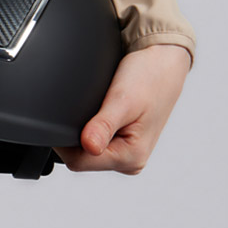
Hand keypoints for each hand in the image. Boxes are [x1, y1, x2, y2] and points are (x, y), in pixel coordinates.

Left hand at [53, 42, 191, 174]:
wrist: (162, 66)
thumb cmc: (149, 78)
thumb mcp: (124, 100)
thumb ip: (104, 125)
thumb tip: (89, 146)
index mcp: (132, 157)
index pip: (79, 162)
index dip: (64, 143)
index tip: (65, 119)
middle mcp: (130, 161)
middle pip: (81, 158)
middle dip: (76, 135)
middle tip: (89, 108)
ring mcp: (126, 154)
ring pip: (86, 151)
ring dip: (84, 131)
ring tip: (99, 109)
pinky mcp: (122, 144)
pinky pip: (95, 141)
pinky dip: (91, 127)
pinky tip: (100, 113)